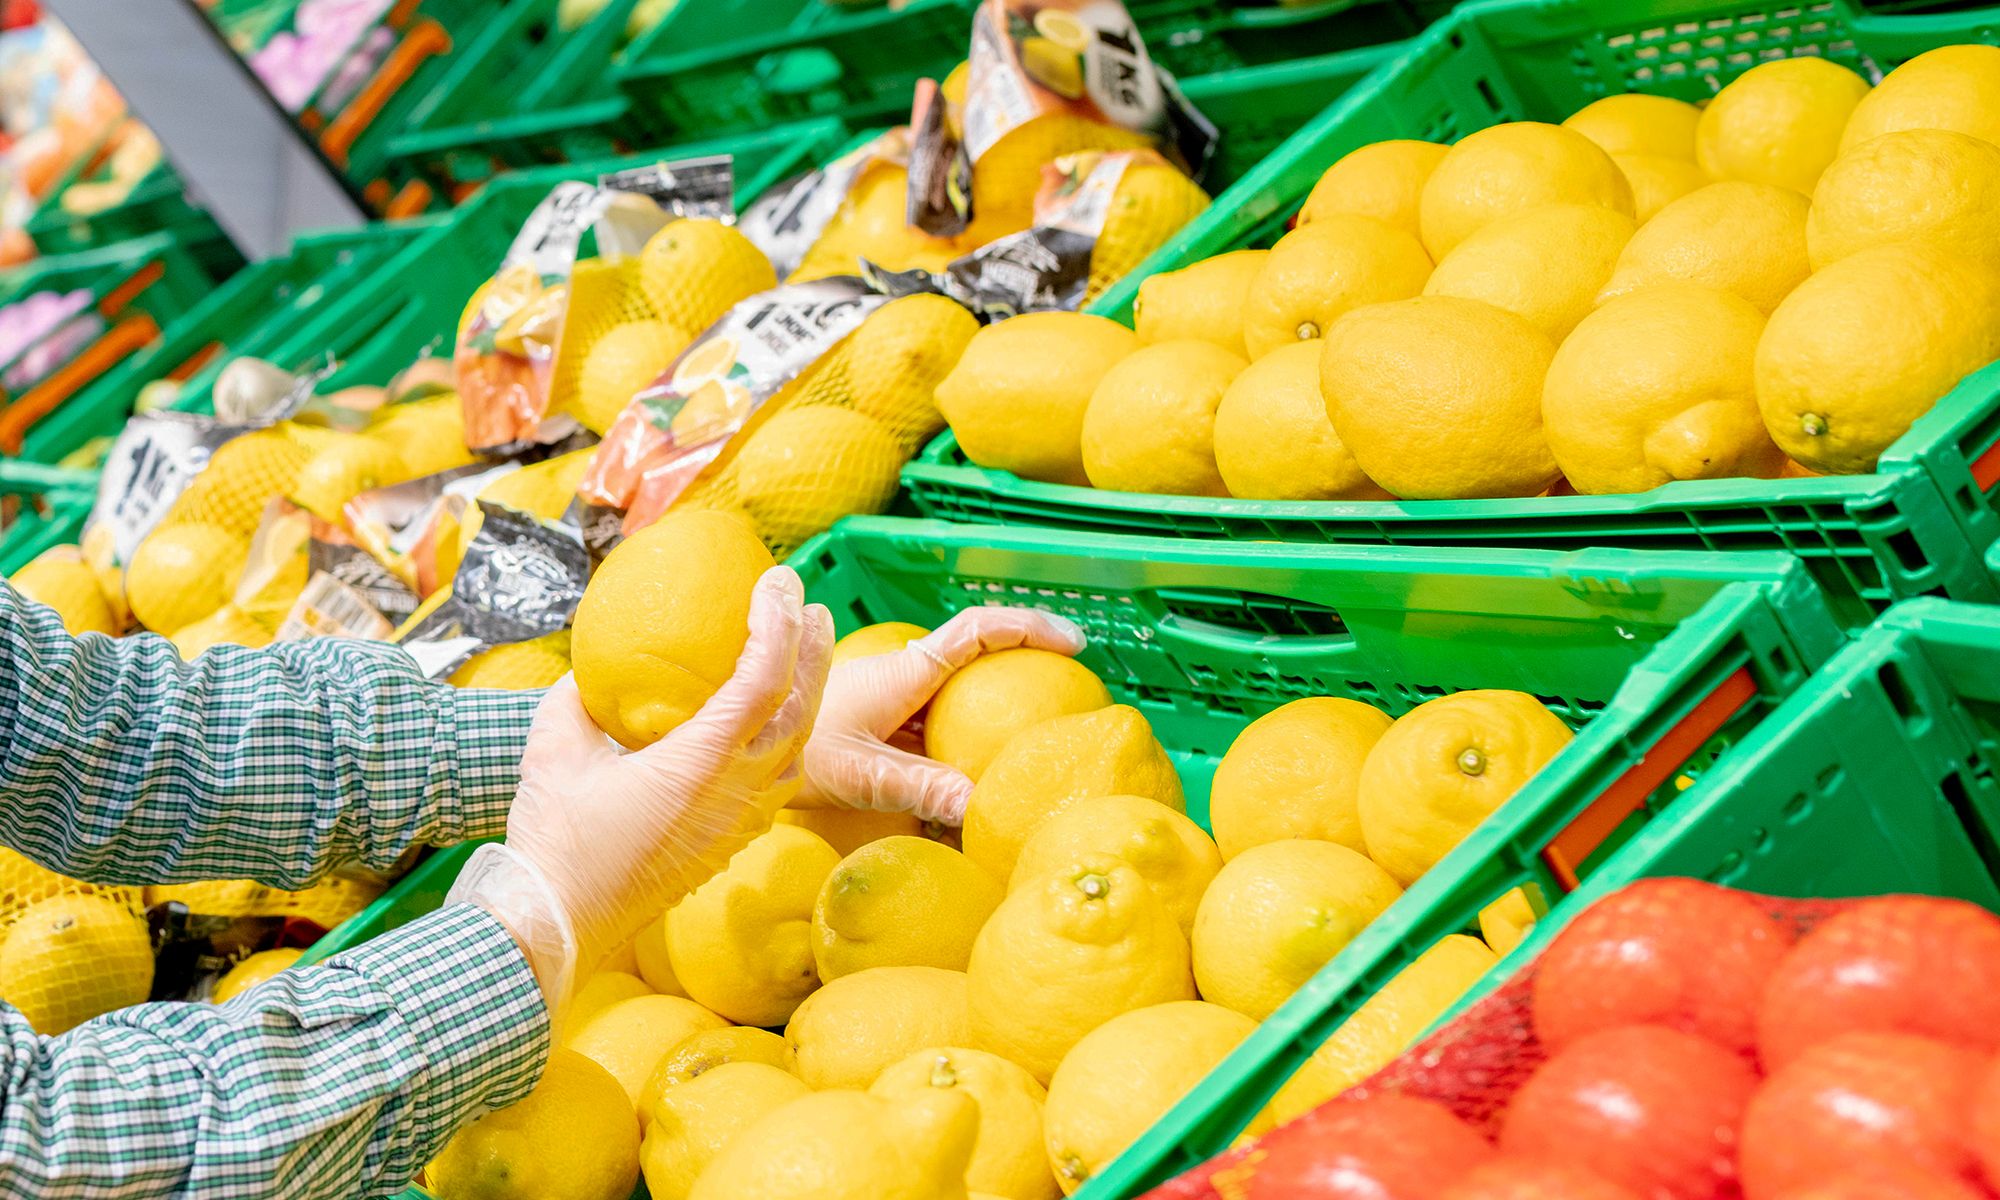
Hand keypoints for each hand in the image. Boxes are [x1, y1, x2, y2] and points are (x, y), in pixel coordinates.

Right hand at [454, 567, 832, 1006]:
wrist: (560, 922)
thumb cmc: (556, 838)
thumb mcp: (554, 749)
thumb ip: (577, 700)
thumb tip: (589, 672)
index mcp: (702, 762)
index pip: (763, 679)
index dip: (779, 623)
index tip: (780, 582)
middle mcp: (737, 792)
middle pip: (801, 711)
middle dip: (814, 652)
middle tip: (813, 609)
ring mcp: (740, 821)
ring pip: (799, 750)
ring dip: (808, 698)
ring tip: (805, 658)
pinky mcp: (732, 842)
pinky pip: (780, 783)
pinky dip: (787, 742)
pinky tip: (770, 727)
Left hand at [798, 606, 1085, 824]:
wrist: (750, 752)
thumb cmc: (800, 755)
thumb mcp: (863, 775)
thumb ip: (920, 788)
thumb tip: (979, 806)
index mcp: (906, 674)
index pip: (977, 632)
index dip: (1028, 627)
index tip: (1072, 641)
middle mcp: (908, 676)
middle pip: (981, 653)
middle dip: (1029, 656)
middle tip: (1076, 681)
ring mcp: (901, 696)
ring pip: (963, 688)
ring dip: (1000, 698)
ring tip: (1042, 727)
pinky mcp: (892, 719)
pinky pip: (944, 718)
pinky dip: (972, 732)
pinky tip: (988, 767)